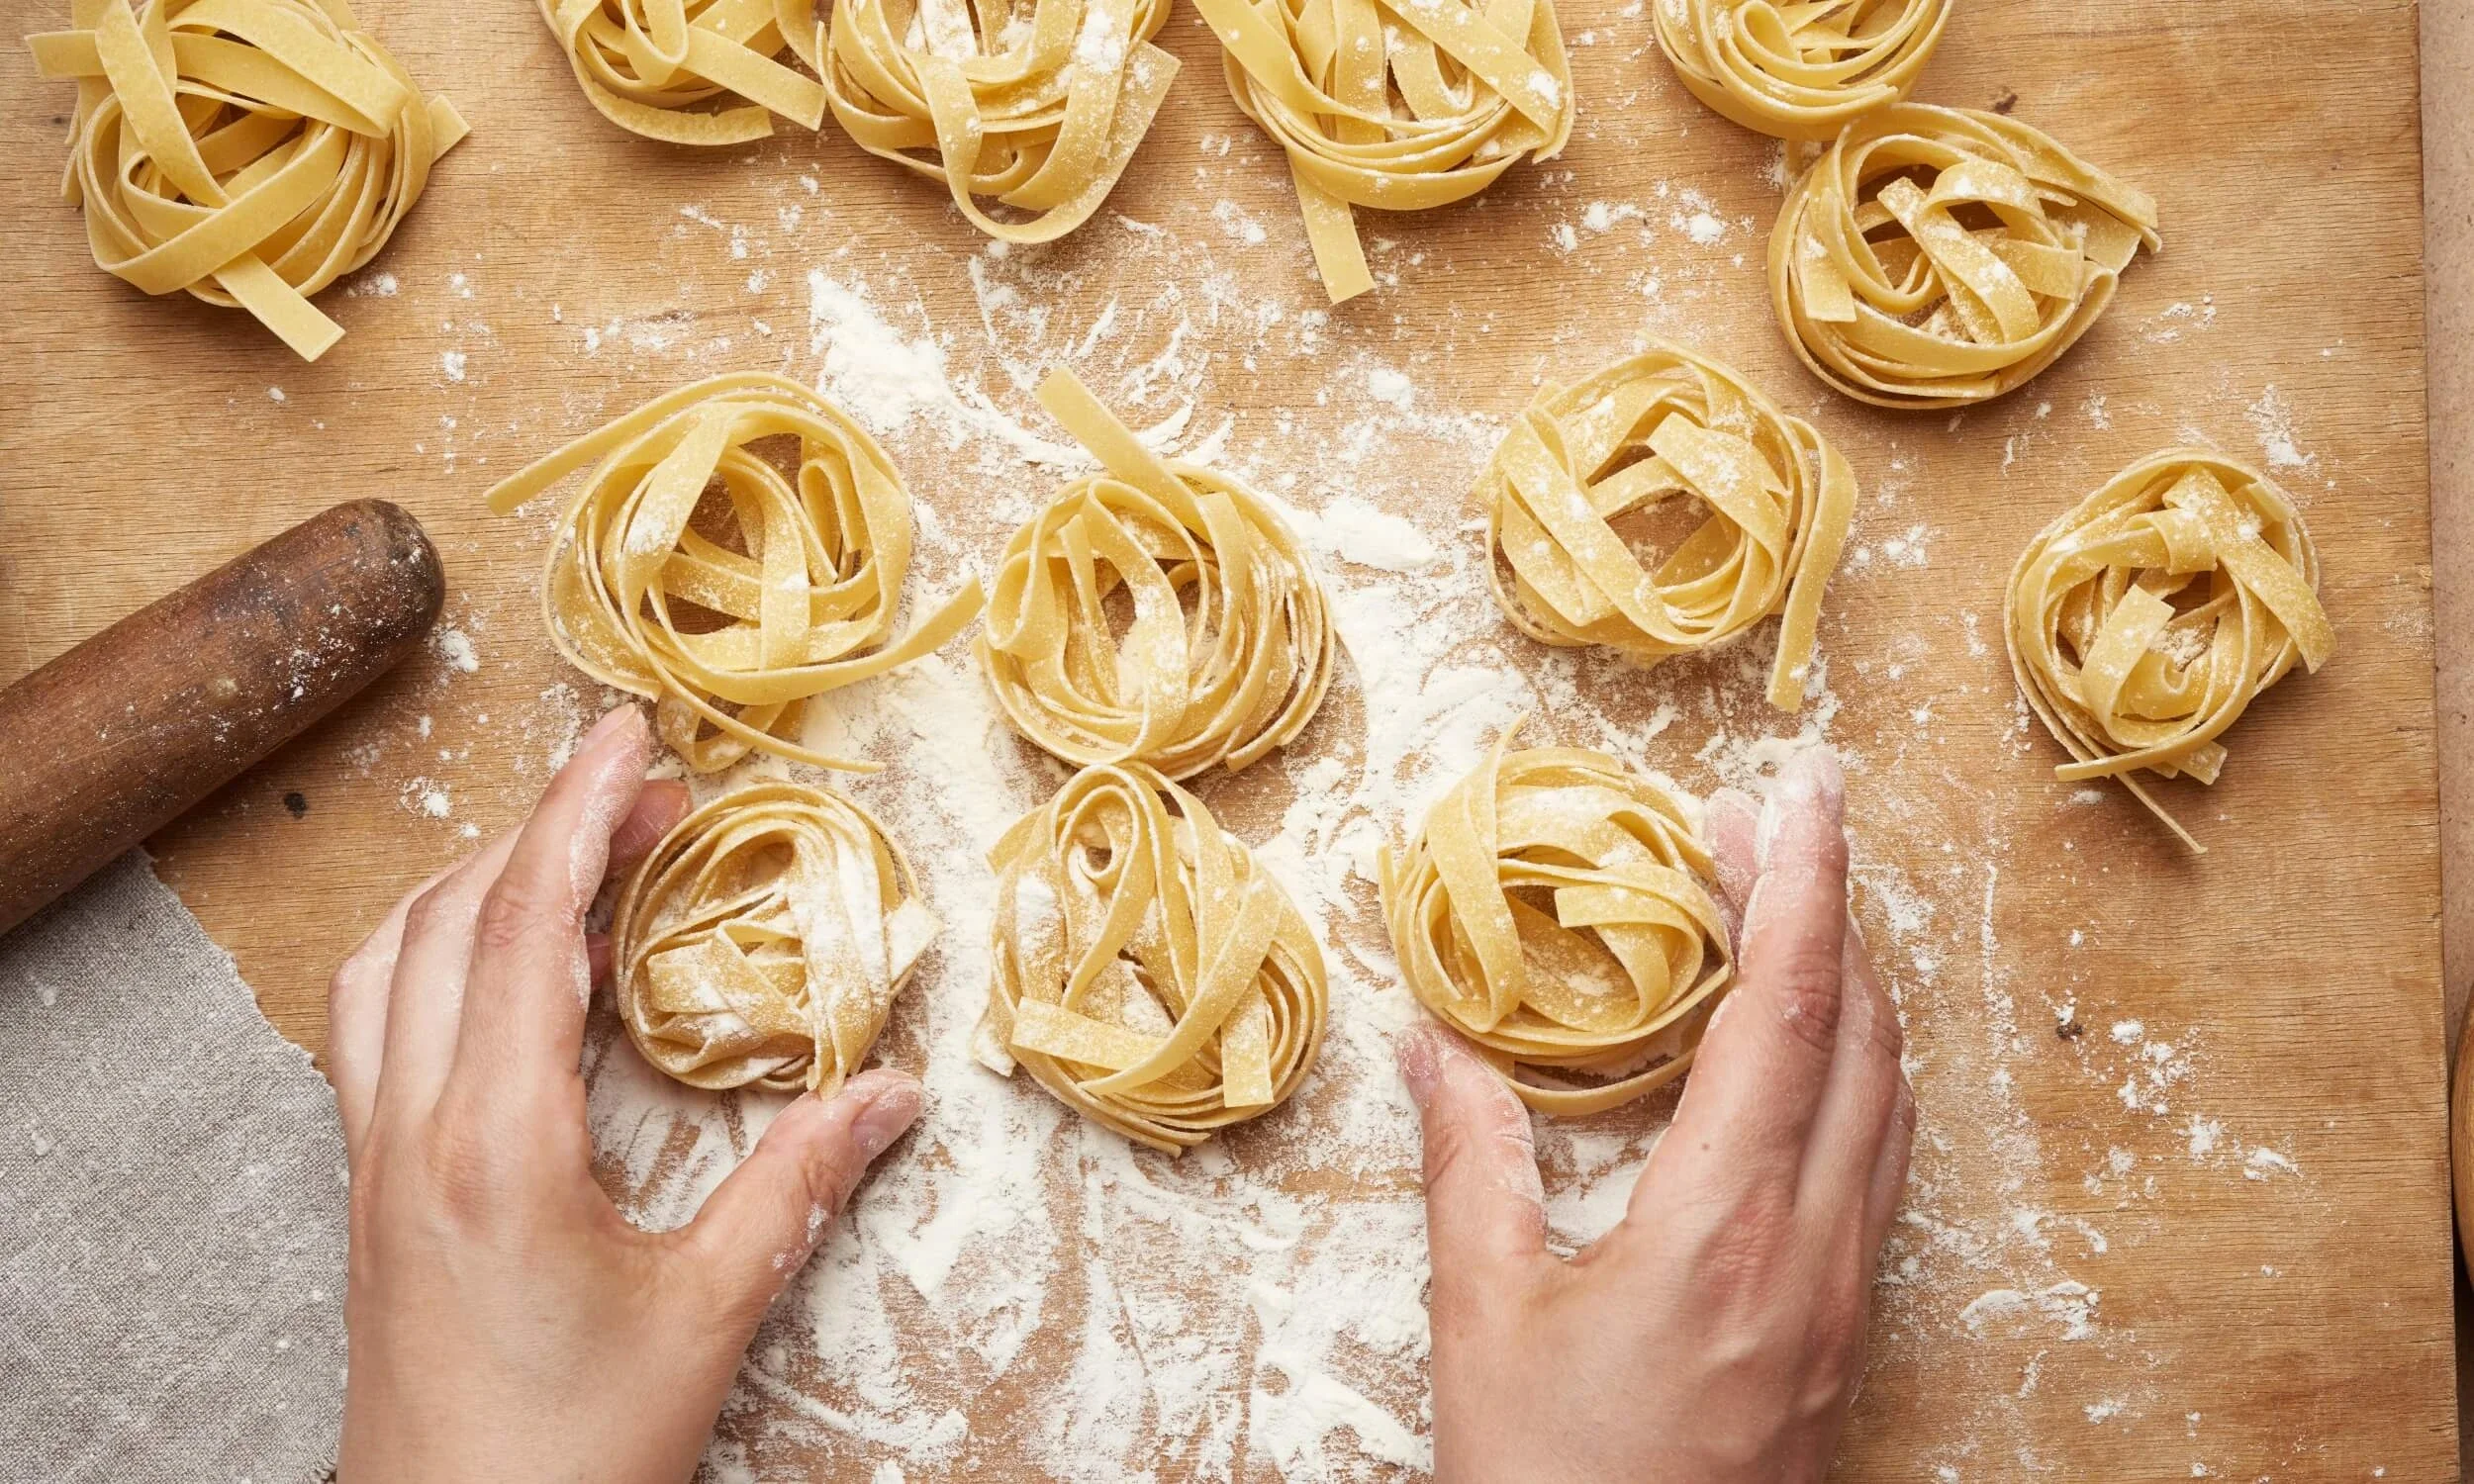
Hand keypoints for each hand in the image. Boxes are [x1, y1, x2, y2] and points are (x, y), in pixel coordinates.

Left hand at [327, 705, 924, 1483]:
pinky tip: (505, 988)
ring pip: (385, 967)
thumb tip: (890, 1095)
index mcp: (493, 1143)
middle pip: (447, 920)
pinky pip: (371, 1032)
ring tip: (569, 869)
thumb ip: (797, 1188)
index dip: (575, 811)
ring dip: (471, 890)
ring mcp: (372, 1165)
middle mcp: (409, 1134)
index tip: (626, 734)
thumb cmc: (567, 1454)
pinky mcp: (367, 1198)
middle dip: (540, 833)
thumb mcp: (707, 1315)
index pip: (524, 926)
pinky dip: (432, 963)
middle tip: (645, 801)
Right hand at [1401, 746, 1911, 1483]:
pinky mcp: (1848, 1335)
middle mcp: (1815, 1249)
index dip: (1805, 880)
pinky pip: (1883, 1163)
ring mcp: (1846, 1296)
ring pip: (1892, 1097)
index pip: (1790, 1008)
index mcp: (1726, 1225)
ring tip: (1786, 913)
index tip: (1803, 786)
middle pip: (1865, 1033)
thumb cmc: (1553, 1482)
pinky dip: (1858, 1071)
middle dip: (1830, 907)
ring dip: (1853, 985)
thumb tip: (1434, 1044)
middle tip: (1762, 826)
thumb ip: (1469, 1167)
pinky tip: (1804, 1060)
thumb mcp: (1485, 1321)